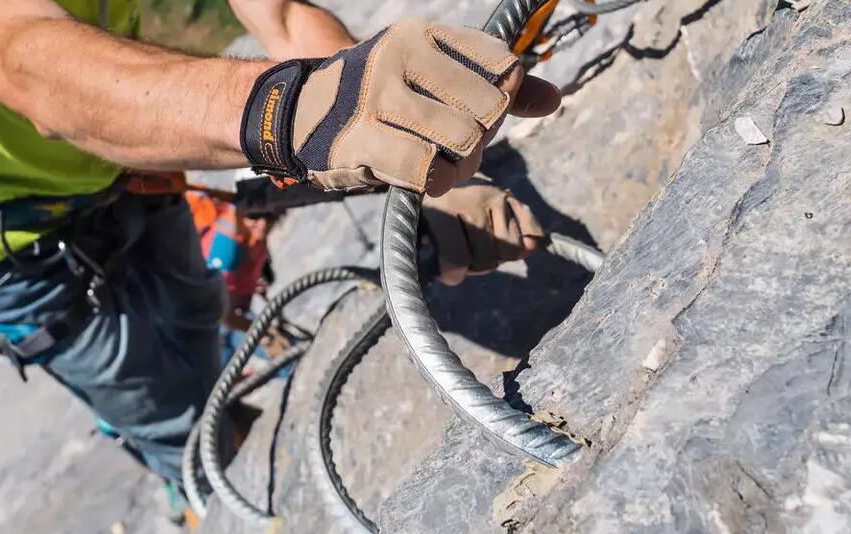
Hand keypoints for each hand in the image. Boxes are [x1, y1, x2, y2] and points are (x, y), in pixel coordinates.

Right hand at [239, 19, 561, 194]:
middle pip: (491, 106)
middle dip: (485, 135)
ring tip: (443, 163)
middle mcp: (402, 57)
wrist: (297, 114)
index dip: (505, 96)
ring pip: (464, 138)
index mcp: (424, 35)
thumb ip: (496, 85)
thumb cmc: (380, 98)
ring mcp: (380, 97)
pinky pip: (428, 168)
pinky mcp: (362, 139)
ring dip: (462, 164)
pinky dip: (436, 180)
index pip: (502, 63)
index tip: (480, 108)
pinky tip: (425, 177)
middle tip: (460, 144)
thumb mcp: (433, 78)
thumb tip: (553, 99)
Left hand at [422, 183, 543, 285]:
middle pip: (487, 259)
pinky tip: (504, 241)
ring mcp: (496, 197)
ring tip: (479, 243)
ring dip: (497, 255)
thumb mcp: (419, 233)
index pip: (458, 258)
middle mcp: (472, 199)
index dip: (453, 275)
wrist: (438, 178)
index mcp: (442, 209)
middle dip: (476, 266)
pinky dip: (524, 245)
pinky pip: (531, 235)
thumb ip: (436, 256)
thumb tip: (455, 275)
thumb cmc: (426, 216)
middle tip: (463, 254)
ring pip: (511, 250)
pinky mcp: (511, 198)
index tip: (447, 273)